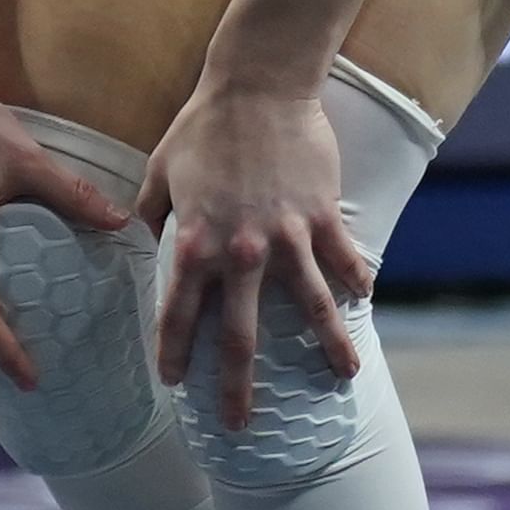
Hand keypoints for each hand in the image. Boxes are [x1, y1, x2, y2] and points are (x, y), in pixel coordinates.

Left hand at [144, 77, 366, 430]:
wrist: (259, 84)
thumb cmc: (203, 125)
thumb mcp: (160, 171)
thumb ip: (150, 215)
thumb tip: (144, 241)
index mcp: (194, 243)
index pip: (177, 314)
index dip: (173, 353)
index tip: (173, 383)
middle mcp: (241, 252)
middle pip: (240, 336)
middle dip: (236, 386)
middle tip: (238, 424)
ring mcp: (288, 236)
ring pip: (311, 307)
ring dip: (327, 346)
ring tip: (343, 376)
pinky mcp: (323, 215)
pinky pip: (344, 258)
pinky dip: (356, 281)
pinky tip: (364, 300)